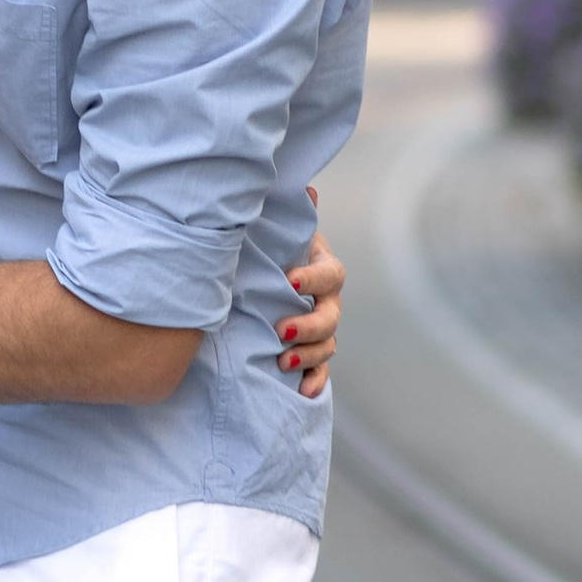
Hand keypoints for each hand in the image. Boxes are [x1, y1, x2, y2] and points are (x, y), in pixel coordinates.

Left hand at [280, 194, 343, 397]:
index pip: (331, 274)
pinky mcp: (308, 353)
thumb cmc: (264, 251)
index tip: (289, 281)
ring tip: (281, 360)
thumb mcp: (272, 233)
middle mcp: (325, 300)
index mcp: (320, 267)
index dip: (314, 278)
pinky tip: (303, 392)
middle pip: (331, 315)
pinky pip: (319, 371)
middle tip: (281, 330)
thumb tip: (307, 189)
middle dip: (308, 324)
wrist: (250, 277)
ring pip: (327, 344)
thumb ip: (286, 217)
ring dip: (308, 355)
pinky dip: (314, 381)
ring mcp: (319, 328)